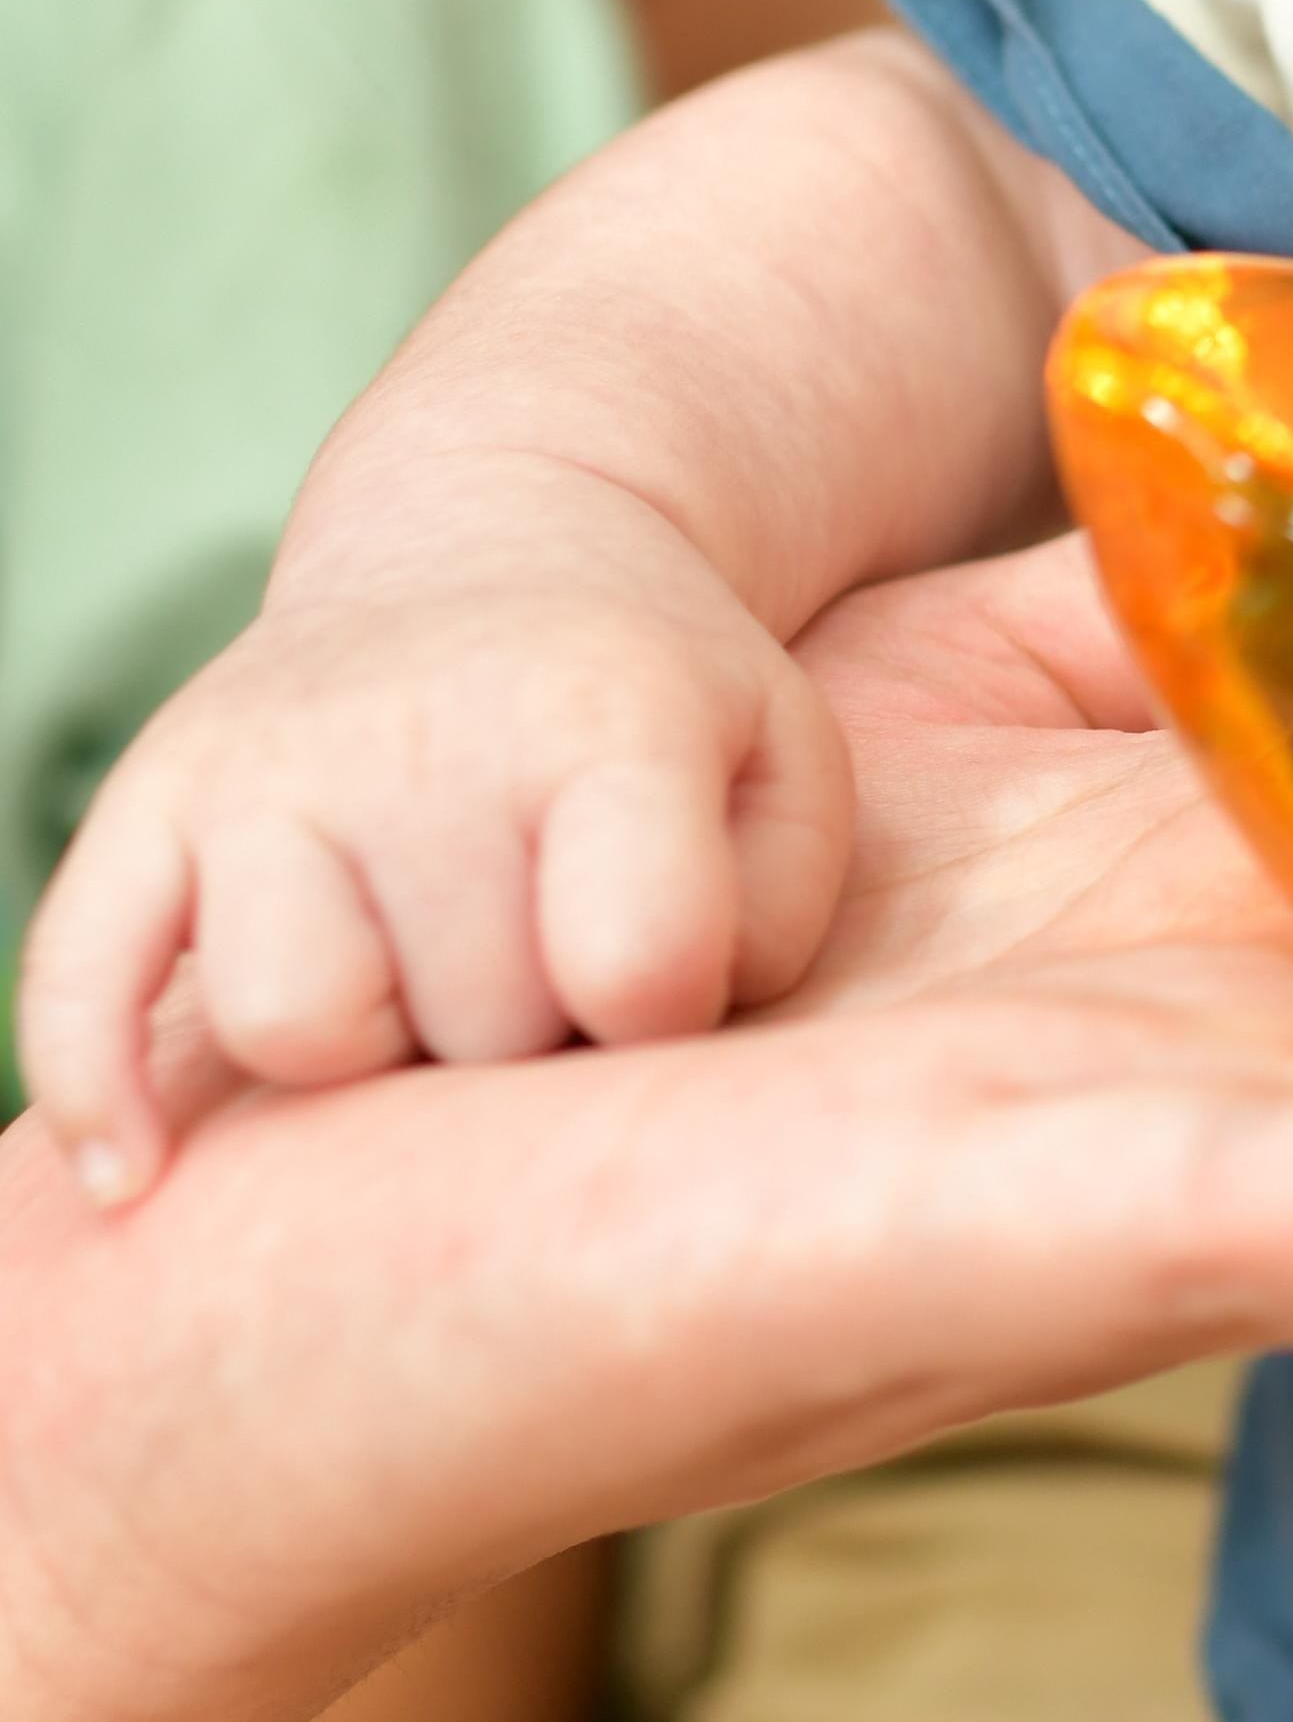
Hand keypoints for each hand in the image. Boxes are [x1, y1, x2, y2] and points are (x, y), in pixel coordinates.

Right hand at [20, 474, 851, 1209]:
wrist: (499, 542)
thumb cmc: (662, 708)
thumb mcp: (783, 778)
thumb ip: (763, 930)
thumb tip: (618, 1051)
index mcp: (599, 716)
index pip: (636, 968)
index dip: (663, 1015)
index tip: (665, 975)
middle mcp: (414, 732)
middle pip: (474, 1027)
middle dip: (529, 1035)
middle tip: (546, 944)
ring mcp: (264, 766)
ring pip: (288, 1028)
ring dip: (366, 1055)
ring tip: (422, 981)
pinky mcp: (150, 801)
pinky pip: (79, 974)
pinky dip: (93, 1086)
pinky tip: (133, 1179)